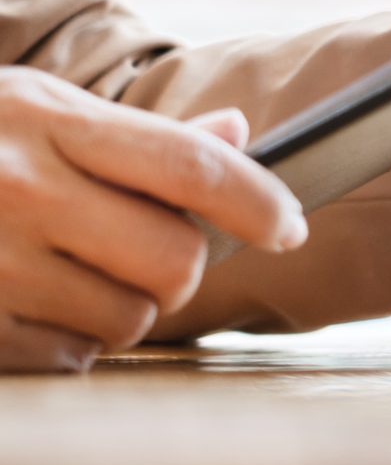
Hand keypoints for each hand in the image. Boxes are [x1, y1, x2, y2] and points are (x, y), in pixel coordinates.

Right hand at [0, 71, 306, 370]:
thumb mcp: (32, 109)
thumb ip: (136, 135)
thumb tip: (238, 136)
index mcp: (46, 119)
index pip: (190, 165)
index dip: (258, 201)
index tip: (289, 227)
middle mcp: (17, 186)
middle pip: (172, 256)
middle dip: (184, 267)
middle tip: (160, 255)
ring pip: (127, 316)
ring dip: (127, 307)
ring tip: (83, 274)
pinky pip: (68, 355)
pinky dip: (73, 340)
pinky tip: (39, 303)